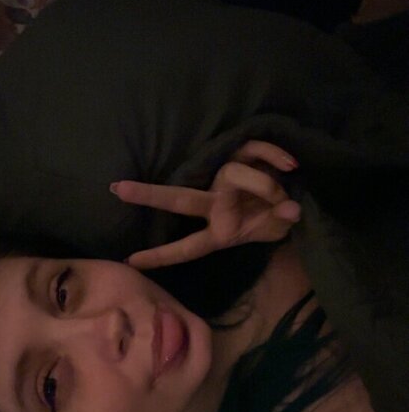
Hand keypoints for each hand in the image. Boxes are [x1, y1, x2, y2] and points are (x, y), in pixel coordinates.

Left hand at [110, 141, 300, 268]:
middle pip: (180, 199)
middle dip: (151, 196)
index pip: (188, 246)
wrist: (292, 193)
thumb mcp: (278, 228)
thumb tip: (292, 209)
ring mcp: (224, 179)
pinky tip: (291, 164)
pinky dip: (273, 156)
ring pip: (232, 175)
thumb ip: (281, 221)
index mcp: (220, 230)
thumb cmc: (277, 219)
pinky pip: (255, 150)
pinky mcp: (240, 154)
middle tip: (118, 189)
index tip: (131, 262)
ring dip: (264, 185)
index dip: (164, 255)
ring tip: (286, 194)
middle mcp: (215, 203)